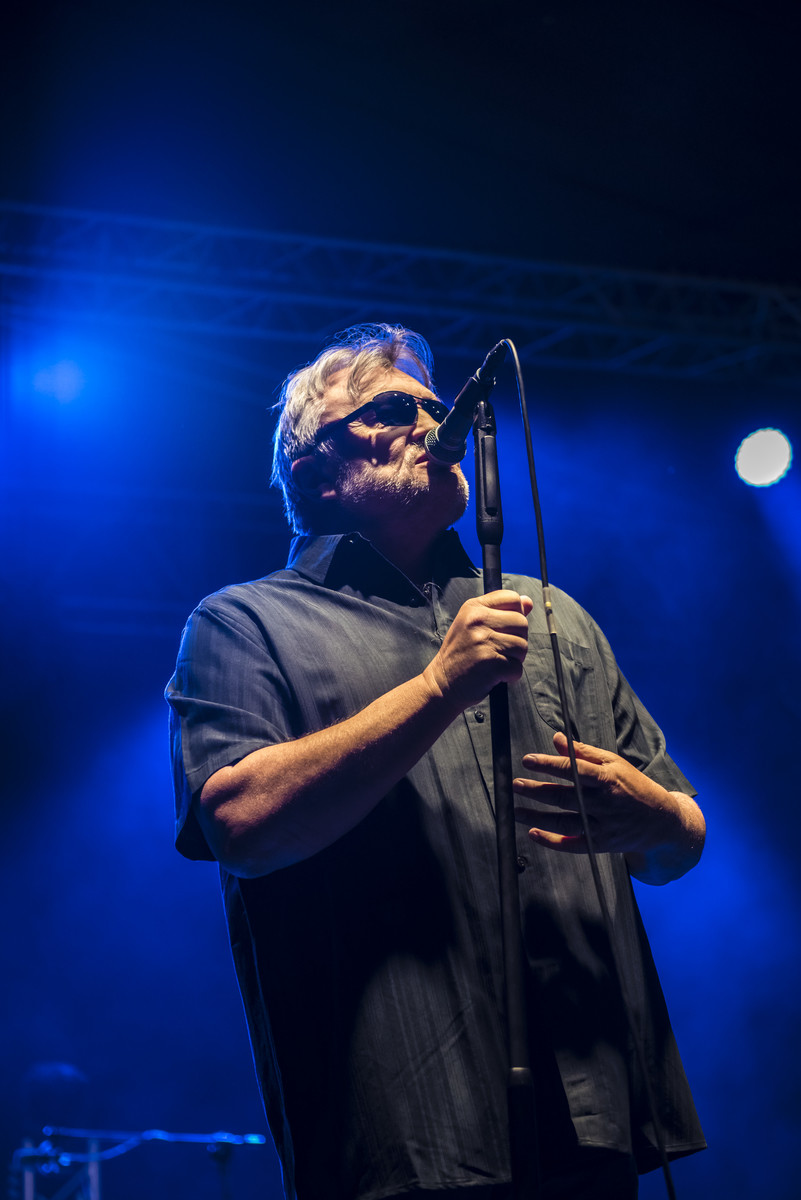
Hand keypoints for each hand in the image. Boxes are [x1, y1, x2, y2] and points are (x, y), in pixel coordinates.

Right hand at [423, 590, 532, 711]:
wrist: (441, 683)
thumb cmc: (460, 654)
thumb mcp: (473, 625)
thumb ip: (501, 611)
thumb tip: (528, 601)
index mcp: (473, 608)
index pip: (512, 598)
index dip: (516, 614)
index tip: (504, 628)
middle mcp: (477, 621)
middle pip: (522, 623)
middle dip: (517, 639)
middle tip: (499, 650)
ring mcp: (484, 641)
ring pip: (523, 646)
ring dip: (515, 659)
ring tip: (496, 662)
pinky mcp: (491, 663)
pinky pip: (517, 667)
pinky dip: (511, 675)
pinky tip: (496, 675)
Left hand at [513, 732, 704, 881]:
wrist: (662, 821)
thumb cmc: (634, 786)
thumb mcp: (613, 763)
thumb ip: (583, 753)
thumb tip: (557, 738)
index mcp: (606, 779)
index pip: (573, 770)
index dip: (549, 764)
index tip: (528, 760)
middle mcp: (603, 803)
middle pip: (564, 796)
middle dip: (536, 790)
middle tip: (515, 785)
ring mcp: (602, 826)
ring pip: (564, 821)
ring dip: (536, 816)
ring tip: (514, 809)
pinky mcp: (601, 844)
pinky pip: (573, 844)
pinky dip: (552, 841)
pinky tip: (533, 833)